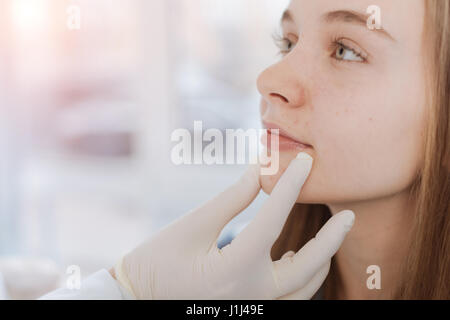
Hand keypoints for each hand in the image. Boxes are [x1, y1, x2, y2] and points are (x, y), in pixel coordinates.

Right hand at [113, 152, 354, 299]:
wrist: (137, 299)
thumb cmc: (158, 261)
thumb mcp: (193, 225)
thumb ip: (232, 199)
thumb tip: (260, 170)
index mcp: (235, 270)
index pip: (273, 219)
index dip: (290, 186)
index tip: (306, 161)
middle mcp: (252, 295)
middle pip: (307, 267)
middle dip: (332, 239)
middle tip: (349, 215)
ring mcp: (253, 307)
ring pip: (304, 290)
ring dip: (320, 261)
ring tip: (330, 236)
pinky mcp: (248, 309)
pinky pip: (290, 299)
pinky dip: (302, 280)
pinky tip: (298, 259)